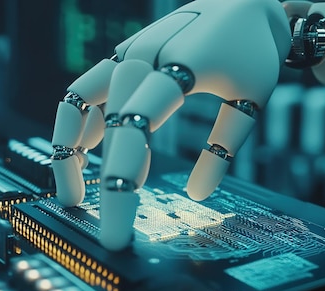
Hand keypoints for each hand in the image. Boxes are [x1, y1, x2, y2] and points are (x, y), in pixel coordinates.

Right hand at [51, 0, 291, 249]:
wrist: (246, 1)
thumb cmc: (254, 50)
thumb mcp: (252, 99)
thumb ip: (223, 147)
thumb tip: (198, 194)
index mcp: (182, 65)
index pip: (138, 125)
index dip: (123, 177)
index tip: (119, 225)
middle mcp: (145, 55)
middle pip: (110, 125)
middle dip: (106, 184)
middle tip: (112, 232)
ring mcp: (128, 52)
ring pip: (78, 103)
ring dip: (70, 152)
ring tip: (76, 196)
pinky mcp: (122, 55)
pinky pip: (84, 90)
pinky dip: (76, 123)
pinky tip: (82, 153)